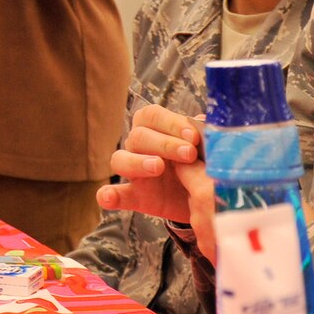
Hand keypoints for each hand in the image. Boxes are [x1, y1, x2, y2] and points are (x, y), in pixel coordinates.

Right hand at [96, 104, 217, 259]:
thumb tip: (205, 121)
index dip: (171, 123)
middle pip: (139, 136)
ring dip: (137, 162)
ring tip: (157, 167)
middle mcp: (140, 145)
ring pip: (121, 159)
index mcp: (156, 127)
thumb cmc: (202, 163)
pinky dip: (108, 195)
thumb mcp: (206, 148)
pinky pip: (116, 194)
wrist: (206, 198)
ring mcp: (134, 171)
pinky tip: (107, 197)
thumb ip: (204, 135)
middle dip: (164, 143)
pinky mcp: (135, 195)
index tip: (193, 136)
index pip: (153, 116)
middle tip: (188, 154)